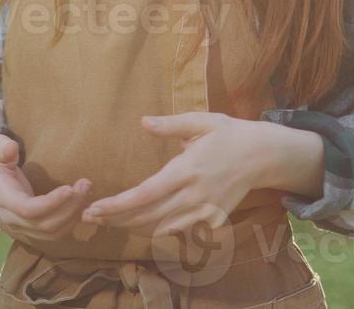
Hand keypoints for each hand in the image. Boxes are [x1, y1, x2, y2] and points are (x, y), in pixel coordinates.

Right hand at [0, 133, 91, 242]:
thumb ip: (0, 147)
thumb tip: (10, 150)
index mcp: (1, 197)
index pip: (28, 210)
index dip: (51, 204)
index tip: (69, 188)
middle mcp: (10, 217)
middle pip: (44, 225)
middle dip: (69, 208)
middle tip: (85, 185)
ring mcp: (19, 225)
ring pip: (50, 233)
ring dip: (73, 216)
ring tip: (86, 192)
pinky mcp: (28, 226)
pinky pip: (52, 233)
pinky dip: (69, 223)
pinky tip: (80, 205)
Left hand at [80, 113, 322, 236]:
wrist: (264, 156)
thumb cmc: (230, 134)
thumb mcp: (202, 121)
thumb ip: (171, 125)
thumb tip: (142, 122)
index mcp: (187, 169)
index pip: (146, 194)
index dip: (118, 205)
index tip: (95, 207)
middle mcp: (194, 195)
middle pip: (148, 215)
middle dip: (116, 218)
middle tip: (89, 217)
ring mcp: (205, 211)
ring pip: (162, 227)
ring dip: (133, 226)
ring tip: (109, 221)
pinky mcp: (214, 221)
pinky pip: (181, 231)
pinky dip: (159, 230)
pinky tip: (141, 225)